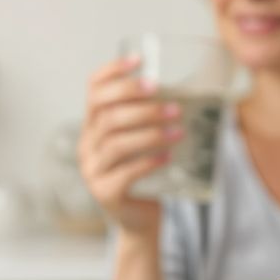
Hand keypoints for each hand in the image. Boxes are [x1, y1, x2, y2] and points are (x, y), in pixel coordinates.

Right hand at [78, 55, 183, 237]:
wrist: (141, 219)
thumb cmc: (147, 174)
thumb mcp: (144, 142)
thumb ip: (151, 120)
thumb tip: (193, 91)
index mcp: (93, 125)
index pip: (94, 90)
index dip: (113, 72)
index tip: (141, 61)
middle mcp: (86, 144)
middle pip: (107, 115)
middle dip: (141, 106)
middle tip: (172, 105)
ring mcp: (93, 170)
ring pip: (117, 144)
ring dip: (150, 134)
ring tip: (178, 129)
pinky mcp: (105, 193)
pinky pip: (125, 173)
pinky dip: (149, 162)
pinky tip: (168, 156)